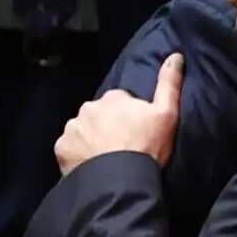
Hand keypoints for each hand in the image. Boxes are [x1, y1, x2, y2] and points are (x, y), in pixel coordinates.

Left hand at [54, 54, 183, 175]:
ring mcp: (73, 128)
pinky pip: (69, 148)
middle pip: (98, 115)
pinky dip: (77, 154)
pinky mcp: (61, 148)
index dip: (129, 118)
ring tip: (104, 159)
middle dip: (107, 126)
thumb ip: (169, 83)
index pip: (120, 102)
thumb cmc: (147, 146)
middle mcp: (89, 107)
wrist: (121, 180)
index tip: (136, 133)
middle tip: (120, 147)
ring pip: (82, 130)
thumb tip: (175, 55)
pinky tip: (89, 166)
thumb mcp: (166, 114)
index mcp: (114, 97)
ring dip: (90, 140)